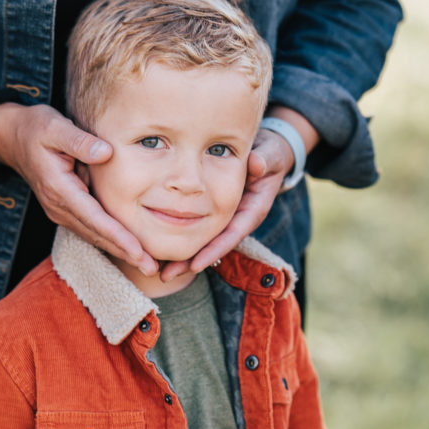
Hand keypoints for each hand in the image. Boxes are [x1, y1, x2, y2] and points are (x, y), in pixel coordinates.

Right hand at [0, 101, 157, 274]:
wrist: (12, 137)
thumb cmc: (36, 128)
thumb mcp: (55, 126)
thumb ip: (80, 141)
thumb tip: (106, 153)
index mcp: (59, 189)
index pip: (94, 218)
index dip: (117, 236)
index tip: (138, 251)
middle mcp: (59, 207)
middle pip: (97, 235)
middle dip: (125, 253)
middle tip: (152, 268)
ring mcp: (61, 211)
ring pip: (95, 237)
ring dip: (121, 252)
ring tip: (148, 265)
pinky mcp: (66, 210)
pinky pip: (91, 230)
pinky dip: (111, 241)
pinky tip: (131, 250)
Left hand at [159, 125, 293, 281]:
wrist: (268, 155)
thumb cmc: (268, 154)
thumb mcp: (269, 155)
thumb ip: (263, 160)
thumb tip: (257, 163)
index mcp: (252, 210)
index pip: (232, 234)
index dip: (214, 250)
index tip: (196, 265)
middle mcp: (239, 219)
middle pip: (214, 245)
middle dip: (191, 261)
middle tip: (166, 274)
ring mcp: (227, 219)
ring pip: (204, 241)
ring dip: (183, 257)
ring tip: (159, 271)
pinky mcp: (217, 214)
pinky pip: (200, 230)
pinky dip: (183, 240)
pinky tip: (162, 249)